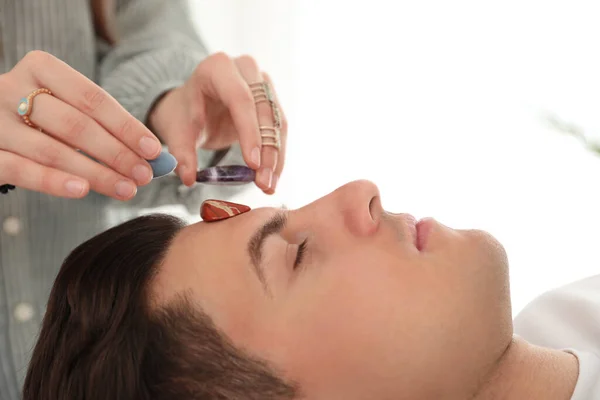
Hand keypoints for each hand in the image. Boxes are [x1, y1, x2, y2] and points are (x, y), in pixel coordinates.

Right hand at [0, 51, 162, 199]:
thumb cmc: (40, 122)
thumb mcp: (70, 112)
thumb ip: (108, 130)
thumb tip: (158, 158)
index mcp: (40, 68)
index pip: (92, 98)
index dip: (126, 126)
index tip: (154, 150)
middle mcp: (11, 88)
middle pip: (76, 125)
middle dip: (116, 153)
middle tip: (144, 176)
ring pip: (52, 150)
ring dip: (96, 173)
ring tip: (126, 189)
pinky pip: (20, 170)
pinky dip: (53, 181)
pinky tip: (82, 191)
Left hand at [148, 53, 287, 193]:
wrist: (193, 105)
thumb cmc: (183, 113)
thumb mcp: (177, 131)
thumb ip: (181, 153)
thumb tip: (188, 178)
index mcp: (217, 67)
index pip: (240, 99)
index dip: (249, 132)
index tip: (253, 163)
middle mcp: (245, 69)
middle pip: (264, 110)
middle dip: (267, 150)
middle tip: (263, 182)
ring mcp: (262, 82)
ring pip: (278, 121)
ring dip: (276, 156)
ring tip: (268, 185)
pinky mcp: (272, 99)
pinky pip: (280, 129)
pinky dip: (277, 155)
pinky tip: (272, 178)